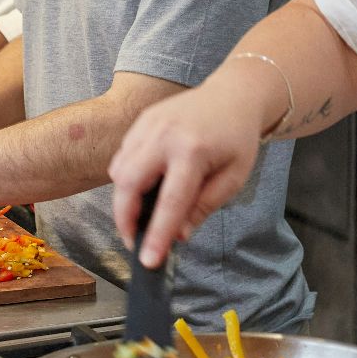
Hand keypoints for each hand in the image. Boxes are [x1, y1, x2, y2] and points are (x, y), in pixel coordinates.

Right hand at [108, 82, 262, 269]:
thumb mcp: (234, 177)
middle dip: (124, 218)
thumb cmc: (236, 139)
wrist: (232, 95)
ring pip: (119, 170)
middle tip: (134, 241)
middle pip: (129, 183)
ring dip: (124, 199)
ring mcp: (148, 125)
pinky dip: (126, 177)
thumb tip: (179, 235)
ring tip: (140, 216)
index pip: (170, 202)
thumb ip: (204, 206)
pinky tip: (144, 186)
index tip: (147, 262)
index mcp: (193, 151)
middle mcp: (164, 135)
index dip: (156, 235)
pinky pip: (123, 155)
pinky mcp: (140, 121)